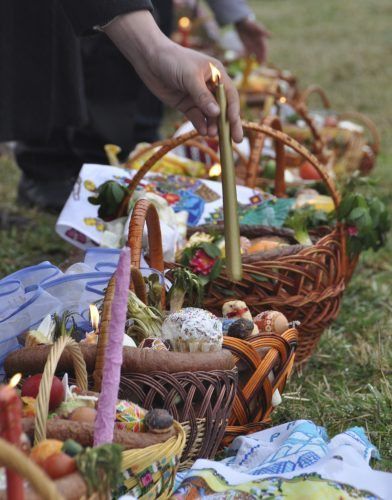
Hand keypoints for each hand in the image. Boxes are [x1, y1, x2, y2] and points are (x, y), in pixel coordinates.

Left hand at [104, 11, 242, 141]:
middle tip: (235, 140)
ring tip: (212, 135)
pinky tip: (203, 132)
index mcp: (216, 74)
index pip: (230, 96)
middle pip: (223, 108)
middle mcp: (210, 86)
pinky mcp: (186, 105)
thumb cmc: (173, 60)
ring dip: (212, 125)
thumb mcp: (190, 77)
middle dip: (228, 124)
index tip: (234, 124)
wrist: (149, 59)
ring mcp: (198, 97)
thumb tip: (217, 114)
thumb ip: (203, 96)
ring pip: (210, 115)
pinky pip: (197, 117)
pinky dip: (200, 125)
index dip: (233, 111)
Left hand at [235, 18, 269, 63]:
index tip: (265, 62)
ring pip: (255, 55)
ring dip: (256, 61)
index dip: (265, 56)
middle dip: (261, 60)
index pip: (264, 50)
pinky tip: (248, 64)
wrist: (241, 23)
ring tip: (256, 68)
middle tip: (260, 67)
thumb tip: (271, 35)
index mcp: (262, 39)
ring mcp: (252, 45)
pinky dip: (248, 59)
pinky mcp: (246, 46)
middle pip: (260, 54)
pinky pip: (248, 54)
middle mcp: (258, 44)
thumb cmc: (250, 24)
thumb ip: (263, 32)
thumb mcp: (256, 27)